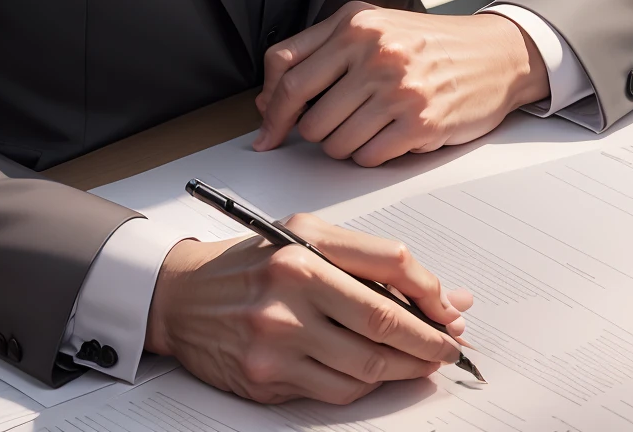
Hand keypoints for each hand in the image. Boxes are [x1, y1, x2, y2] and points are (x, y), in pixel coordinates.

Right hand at [144, 213, 472, 405]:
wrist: (182, 296)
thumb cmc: (250, 264)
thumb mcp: (304, 240)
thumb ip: (371, 263)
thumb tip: (444, 296)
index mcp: (304, 244)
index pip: (390, 264)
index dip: (431, 292)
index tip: (450, 310)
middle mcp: (291, 287)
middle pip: (384, 322)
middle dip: (429, 342)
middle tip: (450, 349)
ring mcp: (277, 336)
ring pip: (366, 366)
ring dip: (405, 370)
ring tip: (420, 365)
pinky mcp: (267, 376)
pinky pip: (336, 391)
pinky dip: (365, 386)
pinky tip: (374, 375)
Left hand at [254, 4, 546, 164]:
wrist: (493, 55)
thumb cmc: (427, 45)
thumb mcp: (372, 27)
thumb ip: (318, 54)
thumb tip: (269, 101)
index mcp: (354, 23)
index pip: (286, 68)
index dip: (270, 108)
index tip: (267, 131)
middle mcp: (373, 52)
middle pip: (307, 114)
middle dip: (312, 131)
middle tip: (334, 125)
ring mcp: (397, 88)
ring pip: (334, 142)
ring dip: (342, 146)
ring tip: (366, 127)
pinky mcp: (419, 123)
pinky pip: (367, 158)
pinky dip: (369, 156)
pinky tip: (387, 136)